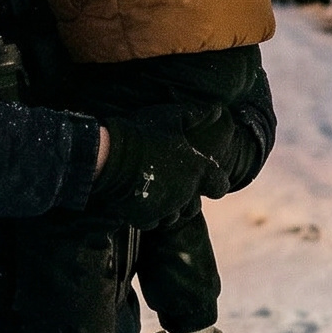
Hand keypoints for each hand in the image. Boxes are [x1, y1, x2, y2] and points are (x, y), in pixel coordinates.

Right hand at [86, 119, 214, 228]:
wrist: (112, 156)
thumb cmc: (143, 134)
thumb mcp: (171, 117)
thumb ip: (197, 115)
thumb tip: (217, 109)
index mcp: (197, 170)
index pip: (220, 185)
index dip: (215, 183)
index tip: (206, 179)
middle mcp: (185, 193)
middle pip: (193, 207)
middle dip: (186, 201)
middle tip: (171, 186)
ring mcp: (165, 208)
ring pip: (172, 217)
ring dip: (167, 209)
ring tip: (154, 194)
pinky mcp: (145, 217)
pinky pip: (151, 222)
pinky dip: (147, 215)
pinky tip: (138, 201)